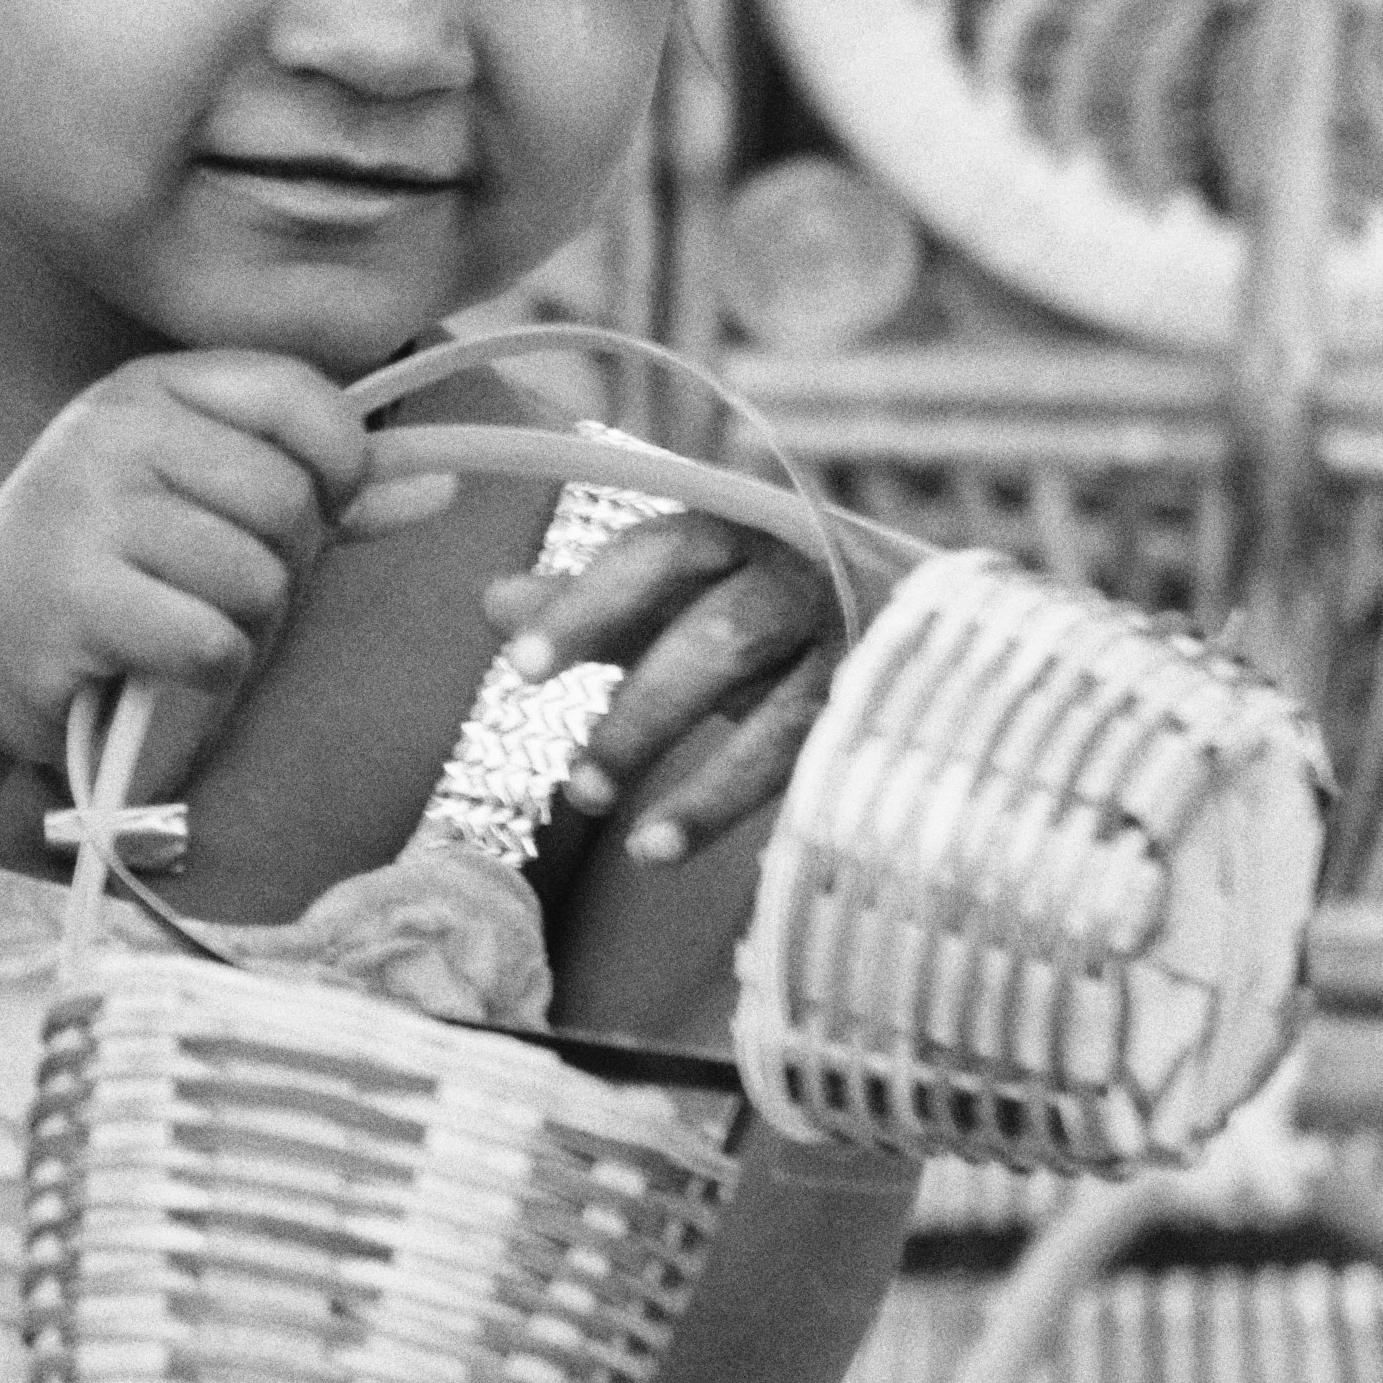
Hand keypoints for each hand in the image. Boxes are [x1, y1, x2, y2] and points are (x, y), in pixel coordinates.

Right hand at [0, 353, 443, 776]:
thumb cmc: (103, 577)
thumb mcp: (199, 507)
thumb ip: (319, 493)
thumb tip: (442, 485)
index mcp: (150, 385)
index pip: (299, 394)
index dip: (339, 461)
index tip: (316, 508)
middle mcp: (114, 428)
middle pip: (287, 496)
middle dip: (284, 566)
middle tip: (225, 590)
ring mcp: (88, 507)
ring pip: (256, 576)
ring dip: (245, 628)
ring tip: (184, 626)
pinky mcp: (76, 594)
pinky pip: (213, 641)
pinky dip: (210, 673)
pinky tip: (162, 664)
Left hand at [484, 508, 847, 864]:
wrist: (889, 610)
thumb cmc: (751, 600)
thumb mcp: (671, 596)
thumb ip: (591, 604)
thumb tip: (494, 601)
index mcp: (738, 531)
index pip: (661, 555)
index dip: (589, 608)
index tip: (521, 669)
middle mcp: (801, 583)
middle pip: (724, 639)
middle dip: (643, 712)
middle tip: (576, 781)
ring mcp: (849, 651)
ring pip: (780, 714)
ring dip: (693, 782)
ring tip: (609, 818)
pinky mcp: (873, 715)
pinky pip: (806, 770)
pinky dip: (726, 812)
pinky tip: (659, 850)